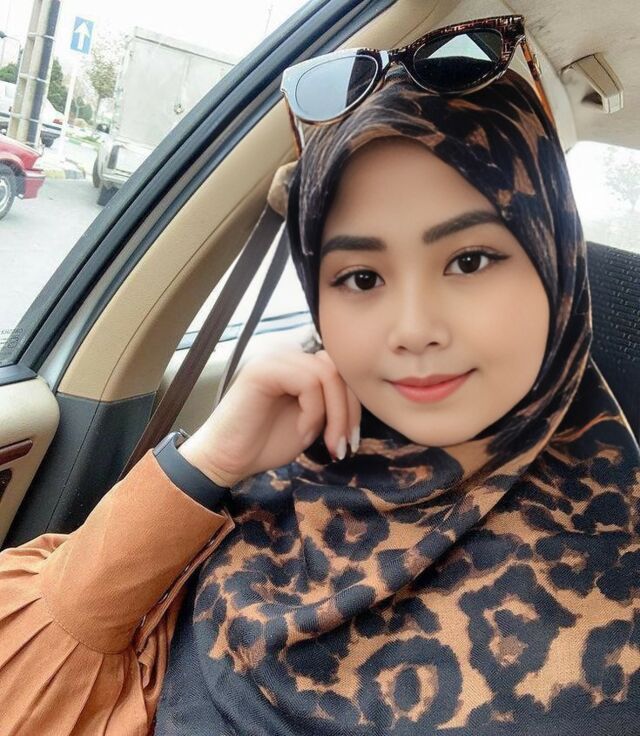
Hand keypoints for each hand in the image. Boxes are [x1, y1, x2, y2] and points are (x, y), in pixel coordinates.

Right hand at [178, 349, 361, 486]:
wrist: (227, 460)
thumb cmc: (266, 442)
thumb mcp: (312, 419)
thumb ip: (332, 400)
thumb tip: (365, 395)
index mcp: (299, 362)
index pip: (342, 370)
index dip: (354, 405)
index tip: (350, 440)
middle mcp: (287, 353)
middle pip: (340, 369)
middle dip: (349, 412)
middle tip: (343, 446)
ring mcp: (274, 357)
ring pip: (328, 374)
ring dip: (335, 415)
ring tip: (325, 443)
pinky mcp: (263, 369)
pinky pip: (309, 382)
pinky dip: (314, 412)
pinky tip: (303, 432)